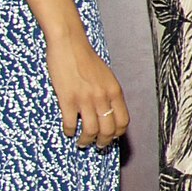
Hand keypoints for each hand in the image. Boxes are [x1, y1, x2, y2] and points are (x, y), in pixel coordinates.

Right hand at [45, 34, 126, 148]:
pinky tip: (68, 131)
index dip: (118, 133)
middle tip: (97, 146)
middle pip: (108, 130)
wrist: (70, 44)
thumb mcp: (107, 76)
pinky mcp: (67, 99)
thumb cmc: (87, 59)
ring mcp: (85, 99)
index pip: (123, 121)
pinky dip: (69, 131)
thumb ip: (109, 93)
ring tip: (82, 143)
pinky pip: (71, 123)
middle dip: (103, 142)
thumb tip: (109, 111)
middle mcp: (103, 97)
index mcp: (115, 92)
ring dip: (86, 141)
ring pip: (90, 131)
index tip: (112, 138)